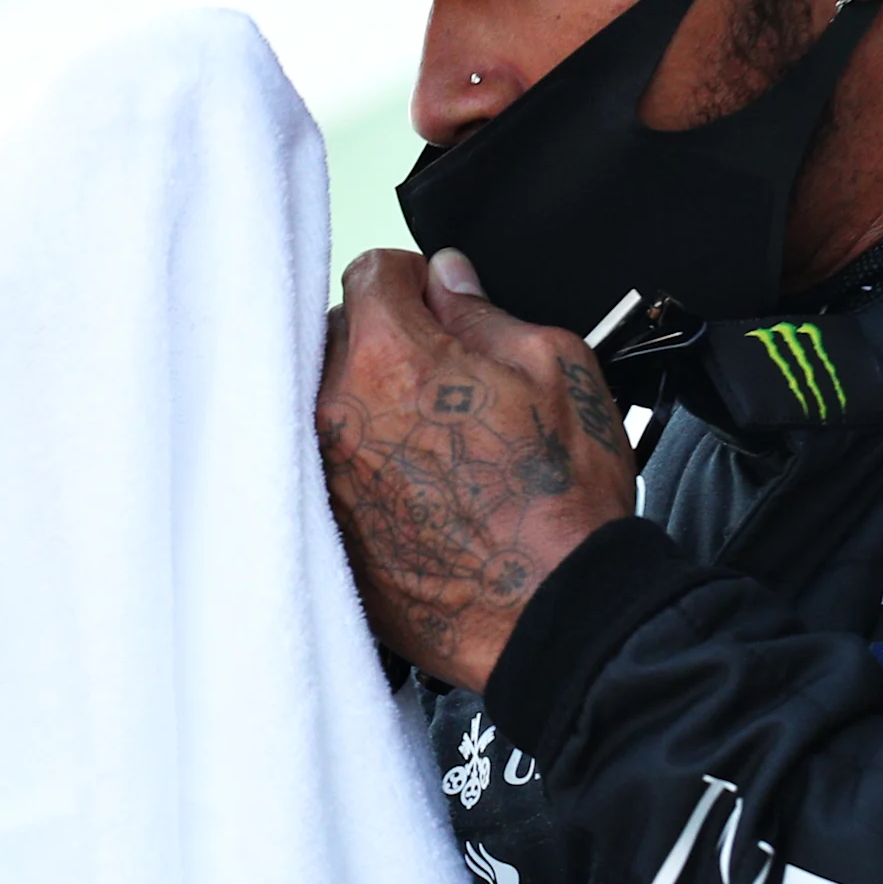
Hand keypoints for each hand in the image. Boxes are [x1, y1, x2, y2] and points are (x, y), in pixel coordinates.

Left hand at [317, 247, 638, 693]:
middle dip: (381, 340)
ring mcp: (320, 475)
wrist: (553, 611)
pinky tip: (406, 485)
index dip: (412, 280)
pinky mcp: (322, 529)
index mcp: (390, 356)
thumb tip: (448, 280)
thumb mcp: (555, 367)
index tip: (434, 303)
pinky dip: (354, 464)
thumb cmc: (562, 499)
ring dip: (361, 403)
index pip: (369, 273)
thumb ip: (484, 312)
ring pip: (321, 404)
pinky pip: (323, 468)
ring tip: (422, 435)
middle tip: (438, 376)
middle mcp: (335, 411)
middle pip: (333, 336)